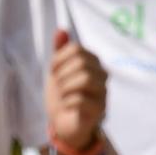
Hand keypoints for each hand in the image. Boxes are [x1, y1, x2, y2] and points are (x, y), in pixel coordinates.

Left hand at [43, 29, 107, 152]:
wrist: (63, 124)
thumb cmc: (62, 96)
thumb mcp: (57, 72)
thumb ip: (60, 52)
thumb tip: (61, 30)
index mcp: (92, 63)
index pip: (76, 49)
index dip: (59, 58)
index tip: (53, 71)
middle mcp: (101, 76)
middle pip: (82, 62)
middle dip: (62, 74)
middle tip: (58, 85)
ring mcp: (103, 93)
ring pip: (86, 79)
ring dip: (66, 87)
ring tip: (62, 95)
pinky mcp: (100, 111)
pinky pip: (84, 100)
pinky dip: (69, 102)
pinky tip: (66, 105)